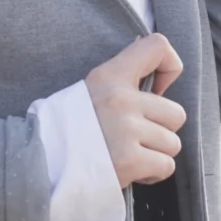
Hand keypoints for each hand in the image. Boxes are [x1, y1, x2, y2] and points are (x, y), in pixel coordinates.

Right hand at [84, 33, 185, 187]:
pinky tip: (133, 170)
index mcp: (110, 76)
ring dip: (156, 154)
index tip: (157, 88)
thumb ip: (122, 77)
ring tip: (130, 155)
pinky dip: (153, 173)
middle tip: (135, 137)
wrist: (43, 164)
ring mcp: (126, 130)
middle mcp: (121, 100)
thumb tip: (156, 64)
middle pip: (176, 114)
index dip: (169, 67)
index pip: (158, 46)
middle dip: (161, 130)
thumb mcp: (91, 89)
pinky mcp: (130, 160)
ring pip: (173, 144)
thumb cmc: (70, 128)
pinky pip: (166, 166)